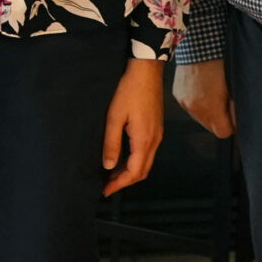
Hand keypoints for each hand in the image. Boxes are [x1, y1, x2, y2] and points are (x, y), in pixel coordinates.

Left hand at [102, 57, 165, 196]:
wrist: (146, 70)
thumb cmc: (129, 90)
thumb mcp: (114, 116)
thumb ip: (111, 143)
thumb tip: (108, 166)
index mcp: (144, 139)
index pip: (134, 172)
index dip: (119, 184)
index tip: (105, 191)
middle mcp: (154, 140)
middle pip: (143, 171)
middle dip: (125, 181)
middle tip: (106, 186)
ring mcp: (157, 134)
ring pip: (146, 162)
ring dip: (130, 172)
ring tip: (111, 175)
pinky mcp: (155, 127)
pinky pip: (147, 152)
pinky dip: (135, 161)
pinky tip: (122, 158)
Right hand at [174, 58, 233, 138]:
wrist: (199, 43)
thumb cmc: (220, 60)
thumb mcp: (235, 85)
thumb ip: (236, 107)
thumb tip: (238, 122)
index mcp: (209, 106)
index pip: (223, 133)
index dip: (232, 126)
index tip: (235, 117)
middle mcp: (193, 107)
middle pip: (211, 128)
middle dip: (220, 119)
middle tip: (226, 104)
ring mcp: (183, 101)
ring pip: (200, 119)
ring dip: (208, 112)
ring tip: (214, 94)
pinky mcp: (177, 94)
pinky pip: (190, 108)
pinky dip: (198, 103)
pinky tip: (203, 90)